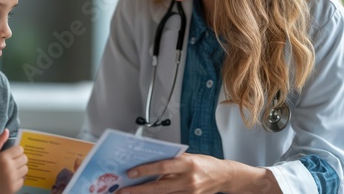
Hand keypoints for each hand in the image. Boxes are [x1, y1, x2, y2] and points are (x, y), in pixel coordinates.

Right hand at [0, 129, 27, 193]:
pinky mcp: (14, 188)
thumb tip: (7, 130)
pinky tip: (11, 178)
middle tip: (12, 162)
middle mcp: (10, 167)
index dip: (17, 151)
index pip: (20, 149)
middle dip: (20, 159)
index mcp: (4, 157)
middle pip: (24, 158)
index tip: (11, 155)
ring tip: (12, 170)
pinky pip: (23, 180)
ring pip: (25, 169)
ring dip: (21, 169)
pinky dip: (19, 179)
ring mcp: (12, 178)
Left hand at [116, 153, 280, 193]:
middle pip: (159, 187)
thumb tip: (149, 162)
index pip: (162, 166)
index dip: (145, 170)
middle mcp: (189, 180)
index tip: (130, 172)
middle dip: (138, 190)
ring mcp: (190, 193)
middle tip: (122, 190)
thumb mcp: (188, 156)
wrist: (224, 176)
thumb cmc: (204, 163)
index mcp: (187, 163)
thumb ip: (171, 160)